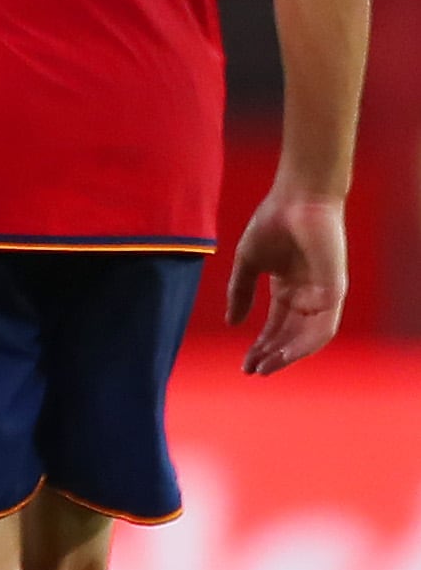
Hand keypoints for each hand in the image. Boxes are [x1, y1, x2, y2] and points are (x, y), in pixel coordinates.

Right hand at [224, 182, 346, 374]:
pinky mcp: (334, 290)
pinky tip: (286, 353)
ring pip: (309, 336)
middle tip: (252, 370)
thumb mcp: (248, 263)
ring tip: (267, 367)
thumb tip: (233, 323)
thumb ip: (239, 293)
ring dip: (288, 355)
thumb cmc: (274, 223)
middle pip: (291, 336)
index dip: (260, 346)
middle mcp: (308, 296)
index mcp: (289, 290)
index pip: (276, 326)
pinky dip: (305, 343)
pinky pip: (324, 326)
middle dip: (272, 355)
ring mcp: (323, 294)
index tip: (244, 363)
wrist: (297, 199)